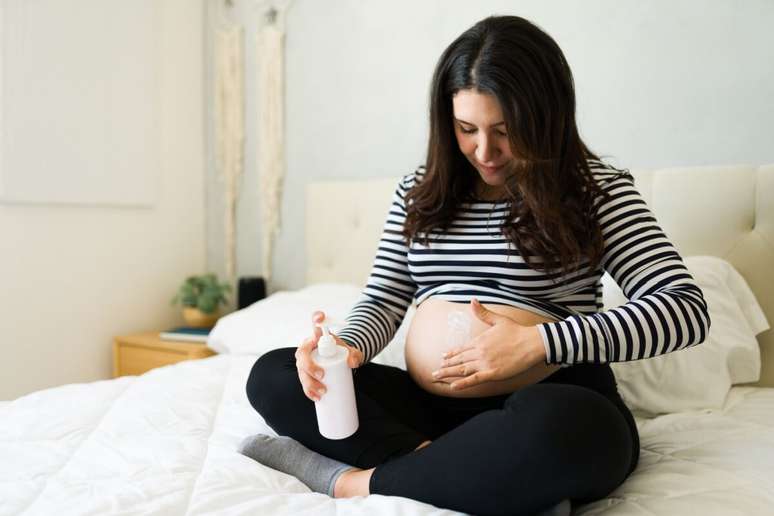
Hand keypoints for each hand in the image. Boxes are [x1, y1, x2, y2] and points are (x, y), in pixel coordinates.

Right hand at [295, 310, 363, 401]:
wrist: (340, 362)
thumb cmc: (342, 353)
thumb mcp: (351, 352)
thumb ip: (355, 355)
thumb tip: (352, 363)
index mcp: (317, 336)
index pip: (315, 324)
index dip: (316, 319)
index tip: (320, 318)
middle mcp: (307, 348)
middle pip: (302, 354)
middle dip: (310, 366)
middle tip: (322, 376)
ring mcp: (303, 362)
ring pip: (301, 371)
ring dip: (309, 383)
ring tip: (323, 392)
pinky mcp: (304, 374)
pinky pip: (303, 383)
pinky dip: (309, 391)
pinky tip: (316, 398)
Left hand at [431, 299, 546, 390]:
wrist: (532, 342)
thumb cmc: (517, 331)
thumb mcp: (498, 319)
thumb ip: (483, 312)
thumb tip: (472, 300)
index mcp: (480, 340)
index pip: (461, 349)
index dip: (451, 354)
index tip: (442, 357)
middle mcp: (479, 352)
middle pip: (458, 360)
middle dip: (445, 366)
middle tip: (434, 372)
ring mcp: (485, 363)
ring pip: (462, 370)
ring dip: (448, 374)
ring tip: (437, 378)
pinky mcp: (493, 373)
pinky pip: (474, 379)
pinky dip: (462, 383)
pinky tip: (452, 387)